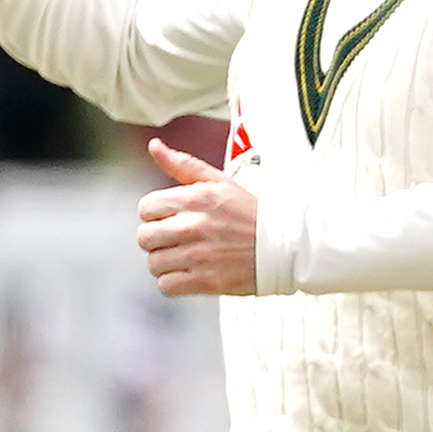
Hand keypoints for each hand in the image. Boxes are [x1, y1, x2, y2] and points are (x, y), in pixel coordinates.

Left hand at [135, 136, 261, 297]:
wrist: (287, 245)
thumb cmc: (250, 213)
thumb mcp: (219, 182)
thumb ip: (182, 164)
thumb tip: (154, 145)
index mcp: (194, 198)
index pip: (145, 208)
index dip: (156, 215)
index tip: (174, 220)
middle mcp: (194, 226)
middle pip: (145, 237)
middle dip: (158, 240)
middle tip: (179, 241)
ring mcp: (199, 255)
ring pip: (154, 263)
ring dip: (166, 263)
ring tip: (187, 258)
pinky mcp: (206, 281)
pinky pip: (167, 286)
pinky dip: (175, 283)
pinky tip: (192, 274)